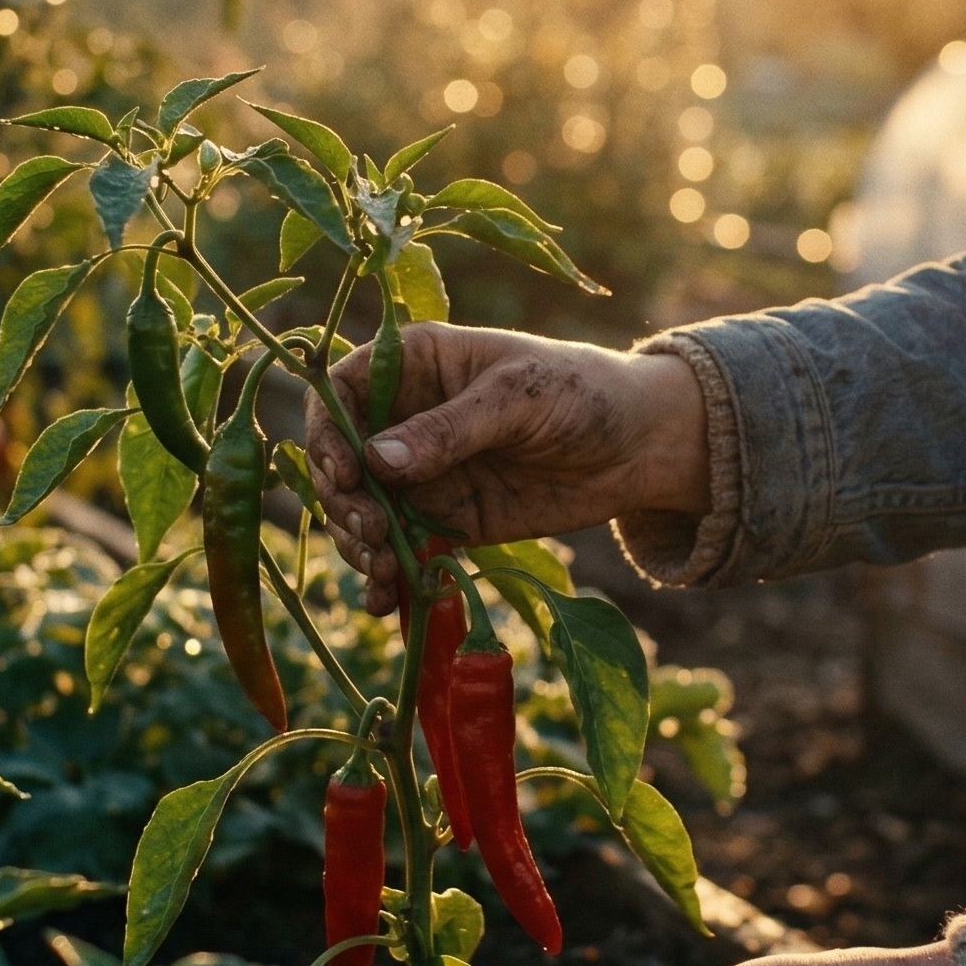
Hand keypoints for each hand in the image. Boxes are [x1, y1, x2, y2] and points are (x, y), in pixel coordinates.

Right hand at [304, 323, 709, 613]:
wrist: (639, 445)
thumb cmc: (582, 391)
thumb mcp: (518, 398)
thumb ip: (449, 429)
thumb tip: (376, 461)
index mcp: (415, 364)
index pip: (339, 390)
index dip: (326, 430)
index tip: (345, 472)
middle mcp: (405, 417)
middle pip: (340, 459)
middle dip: (343, 499)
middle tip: (372, 530)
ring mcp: (421, 472)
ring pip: (360, 510)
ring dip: (357, 543)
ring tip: (382, 569)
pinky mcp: (444, 519)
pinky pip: (398, 549)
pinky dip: (385, 576)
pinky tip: (385, 601)